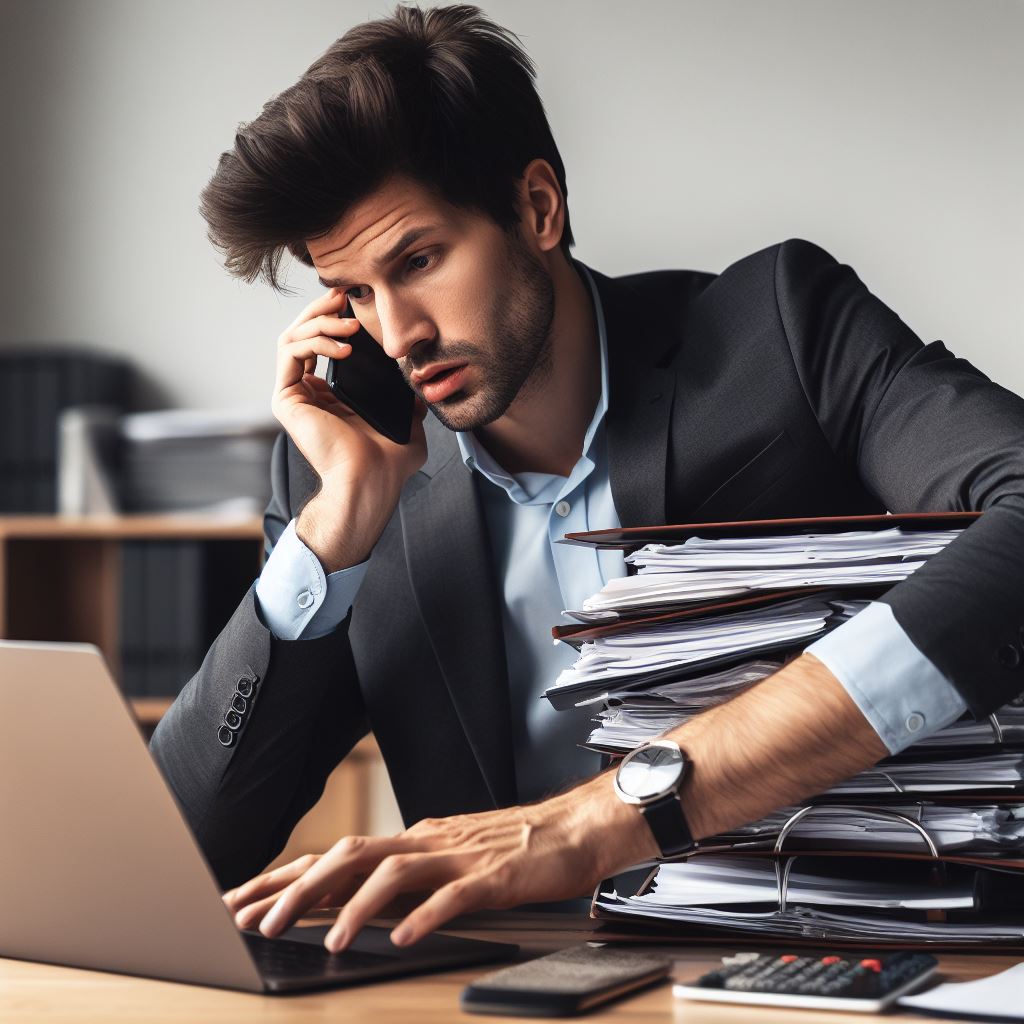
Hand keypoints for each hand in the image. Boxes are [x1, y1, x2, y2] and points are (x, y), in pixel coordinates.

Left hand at [221, 773, 654, 951]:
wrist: (576, 827)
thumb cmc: (517, 847)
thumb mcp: (452, 860)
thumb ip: (410, 877)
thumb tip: (356, 903)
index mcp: (415, 840)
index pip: (337, 855)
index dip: (287, 877)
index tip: (243, 900)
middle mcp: (427, 842)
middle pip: (350, 856)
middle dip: (297, 889)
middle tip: (253, 921)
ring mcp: (459, 856)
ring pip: (392, 871)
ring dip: (353, 906)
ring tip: (325, 940)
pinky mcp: (493, 875)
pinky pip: (452, 895)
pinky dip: (423, 915)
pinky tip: (401, 939)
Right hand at [272, 288, 426, 569]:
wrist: (371, 480)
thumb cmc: (389, 462)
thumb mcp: (409, 423)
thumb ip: (410, 403)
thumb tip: (420, 386)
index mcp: (332, 398)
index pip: (325, 346)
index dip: (337, 320)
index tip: (357, 303)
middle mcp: (309, 394)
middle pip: (304, 334)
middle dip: (324, 310)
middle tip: (345, 296)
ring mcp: (294, 396)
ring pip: (294, 337)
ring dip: (321, 322)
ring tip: (350, 323)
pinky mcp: (286, 398)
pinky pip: (291, 351)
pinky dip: (315, 340)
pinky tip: (342, 345)